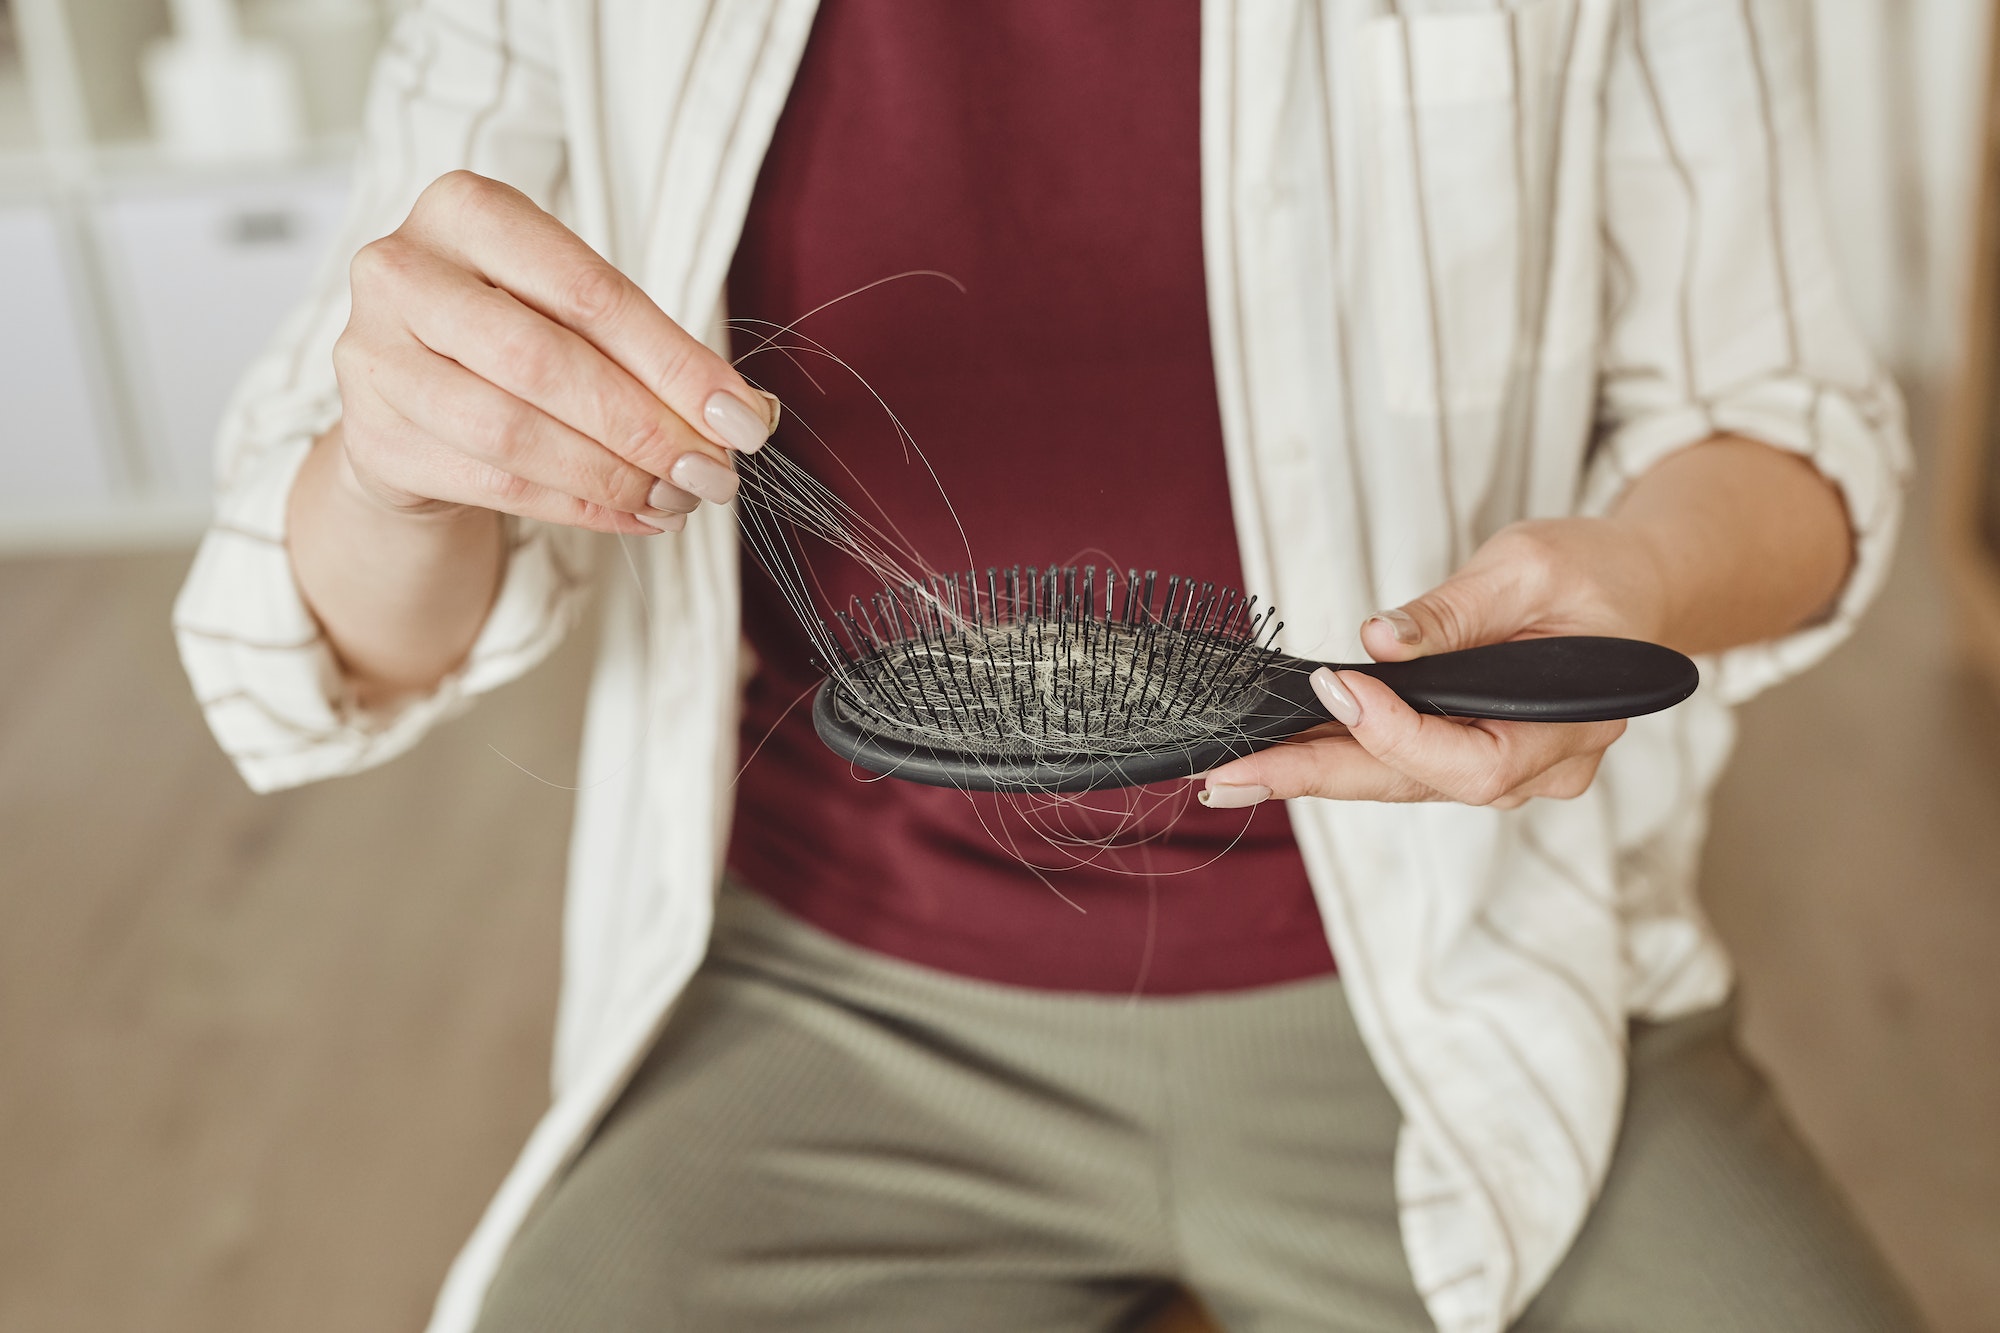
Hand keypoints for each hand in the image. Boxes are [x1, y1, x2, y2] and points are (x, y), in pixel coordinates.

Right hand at [330, 170, 776, 535]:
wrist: (413, 394)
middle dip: (644, 427)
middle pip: (544, 362)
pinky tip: (634, 515)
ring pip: (512, 433)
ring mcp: (373, 355)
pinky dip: (580, 507)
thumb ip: (655, 354)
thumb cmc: (513, 336)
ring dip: (613, 476)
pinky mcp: (371, 437)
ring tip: (677, 499)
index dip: (676, 364)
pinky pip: (494, 483)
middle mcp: (401, 271)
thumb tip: (748, 414)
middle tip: (711, 472)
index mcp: (465, 209)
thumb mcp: (578, 316)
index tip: (743, 420)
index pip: (590, 292)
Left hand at [1199, 518, 1670, 809]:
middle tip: (1230, 777)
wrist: (1634, 588)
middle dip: (1317, 778)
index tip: (1334, 686)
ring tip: (1235, 772)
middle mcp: (1541, 768)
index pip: (1473, 758)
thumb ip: (1457, 610)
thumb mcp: (1529, 566)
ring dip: (1315, 774)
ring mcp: (1508, 771)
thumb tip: (1379, 640)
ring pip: (1400, 782)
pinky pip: (1402, 765)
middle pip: (1417, 785)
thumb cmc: (1594, 572)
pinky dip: (1339, 756)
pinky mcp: (1474, 755)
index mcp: (1571, 724)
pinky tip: (1278, 752)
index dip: (1395, 731)